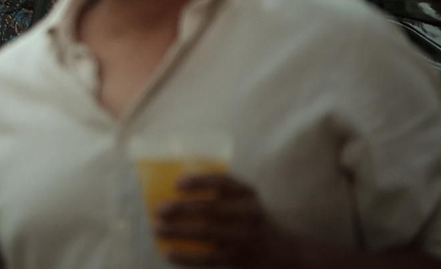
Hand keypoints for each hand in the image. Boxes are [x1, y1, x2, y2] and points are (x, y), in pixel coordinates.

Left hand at [156, 173, 299, 267]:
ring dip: (178, 231)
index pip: (223, 183)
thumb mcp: (244, 201)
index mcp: (248, 195)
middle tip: (159, 209)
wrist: (283, 253)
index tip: (177, 184)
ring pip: (206, 233)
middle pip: (210, 209)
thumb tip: (170, 187)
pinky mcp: (237, 259)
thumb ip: (219, 193)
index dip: (199, 181)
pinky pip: (207, 258)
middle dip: (181, 208)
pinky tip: (168, 252)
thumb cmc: (251, 220)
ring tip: (157, 229)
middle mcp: (248, 214)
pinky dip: (186, 256)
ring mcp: (243, 238)